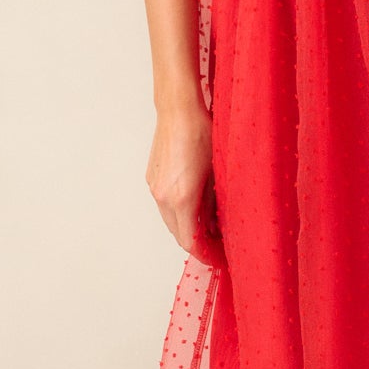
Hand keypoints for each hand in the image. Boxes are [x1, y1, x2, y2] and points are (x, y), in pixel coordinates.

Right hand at [146, 100, 215, 255]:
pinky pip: (165, 205)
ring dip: (187, 227)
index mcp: (182, 198)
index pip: (190, 241)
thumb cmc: (201, 134)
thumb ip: (213, 203)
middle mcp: (164, 197)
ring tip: (208, 226)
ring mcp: (155, 188)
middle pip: (178, 234)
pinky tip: (194, 207)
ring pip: (170, 220)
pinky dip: (178, 213)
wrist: (178, 111)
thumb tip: (215, 223)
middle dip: (197, 243)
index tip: (217, 257)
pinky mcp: (152, 179)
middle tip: (216, 244)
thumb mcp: (216, 172)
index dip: (204, 253)